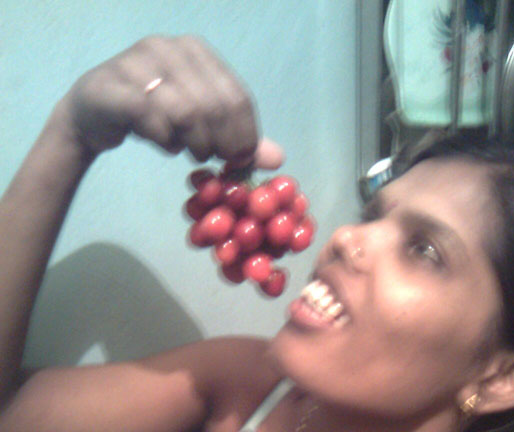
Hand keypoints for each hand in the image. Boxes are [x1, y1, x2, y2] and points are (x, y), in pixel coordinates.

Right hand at [61, 35, 282, 167]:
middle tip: (214, 161)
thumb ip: (238, 140)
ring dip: (194, 143)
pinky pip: (151, 118)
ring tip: (190, 152)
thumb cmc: (153, 116)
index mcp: (195, 50)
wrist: (92, 114)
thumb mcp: (201, 126)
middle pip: (214, 105)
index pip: (237, 96)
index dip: (245, 135)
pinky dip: (165, 140)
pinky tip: (166, 145)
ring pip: (185, 112)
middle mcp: (168, 48)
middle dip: (221, 143)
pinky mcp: (114, 88)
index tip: (240, 161)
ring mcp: (137, 63)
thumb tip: (278, 159)